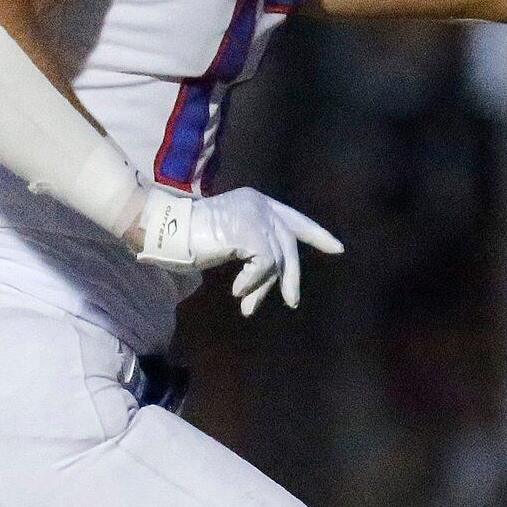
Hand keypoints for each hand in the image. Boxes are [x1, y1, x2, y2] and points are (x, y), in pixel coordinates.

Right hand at [134, 185, 344, 315]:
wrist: (168, 231)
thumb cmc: (191, 239)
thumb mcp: (231, 241)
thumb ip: (254, 248)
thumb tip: (273, 278)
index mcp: (258, 202)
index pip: (296, 219)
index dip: (318, 235)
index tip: (338, 249)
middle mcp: (261, 205)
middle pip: (290, 245)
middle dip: (291, 277)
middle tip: (292, 301)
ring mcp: (256, 216)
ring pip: (277, 260)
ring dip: (263, 288)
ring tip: (247, 304)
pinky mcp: (250, 231)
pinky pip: (264, 266)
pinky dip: (253, 283)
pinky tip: (237, 291)